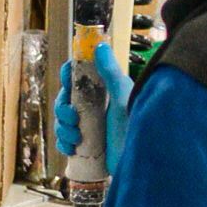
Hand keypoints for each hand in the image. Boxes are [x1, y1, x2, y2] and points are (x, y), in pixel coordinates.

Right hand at [54, 42, 133, 175]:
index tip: (68, 81)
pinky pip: (64, 141)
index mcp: (104, 91)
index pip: (78, 76)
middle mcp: (96, 106)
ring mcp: (90, 126)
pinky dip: (64, 144)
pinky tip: (73, 149)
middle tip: (74, 118)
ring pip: (62, 121)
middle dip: (63, 109)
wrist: (144, 160)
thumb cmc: (137, 125)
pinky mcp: (87, 145)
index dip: (68, 76)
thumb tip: (100, 46)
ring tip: (77, 138)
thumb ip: (112, 73)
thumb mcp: (124, 97)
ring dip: (63, 129)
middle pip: (64, 100)